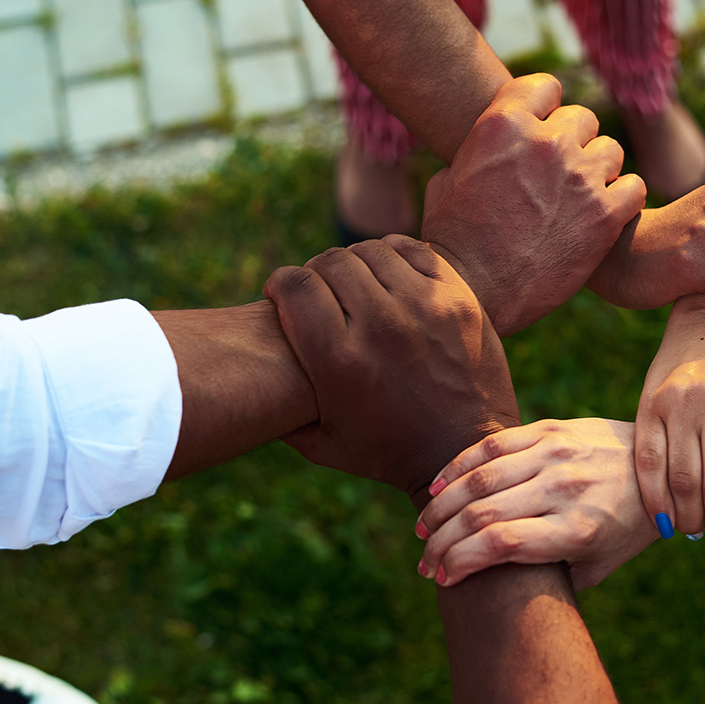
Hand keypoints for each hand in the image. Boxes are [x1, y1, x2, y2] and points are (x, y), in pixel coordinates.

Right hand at [263, 235, 521, 501]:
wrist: (464, 452)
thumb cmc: (385, 452)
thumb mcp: (320, 443)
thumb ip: (275, 408)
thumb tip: (240, 373)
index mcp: (339, 361)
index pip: (294, 285)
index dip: (280, 284)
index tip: (282, 295)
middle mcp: (381, 327)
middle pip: (330, 262)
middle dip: (315, 273)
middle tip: (320, 292)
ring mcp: (425, 308)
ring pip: (371, 251)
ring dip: (354, 263)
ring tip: (354, 285)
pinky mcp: (458, 298)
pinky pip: (414, 250)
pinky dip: (393, 256)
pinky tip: (388, 278)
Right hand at [414, 419, 657, 590]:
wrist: (660, 468)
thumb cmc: (624, 529)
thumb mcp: (598, 566)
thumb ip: (552, 580)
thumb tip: (494, 592)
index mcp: (578, 529)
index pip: (501, 544)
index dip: (461, 562)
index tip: (443, 578)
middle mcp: (564, 489)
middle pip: (482, 514)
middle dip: (442, 542)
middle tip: (425, 562)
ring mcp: (556, 454)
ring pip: (479, 478)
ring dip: (441, 506)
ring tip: (424, 529)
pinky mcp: (550, 429)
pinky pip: (491, 444)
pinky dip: (458, 467)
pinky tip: (439, 487)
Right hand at [421, 73, 646, 336]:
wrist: (473, 293)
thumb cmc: (452, 242)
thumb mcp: (446, 181)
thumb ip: (477, 152)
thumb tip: (486, 147)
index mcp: (503, 124)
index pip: (545, 86)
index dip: (545, 108)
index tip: (542, 131)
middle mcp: (546, 142)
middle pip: (582, 118)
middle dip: (573, 144)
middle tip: (559, 178)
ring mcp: (580, 177)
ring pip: (611, 151)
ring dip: (598, 172)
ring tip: (579, 201)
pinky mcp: (606, 215)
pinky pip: (634, 187)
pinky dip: (622, 201)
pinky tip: (603, 218)